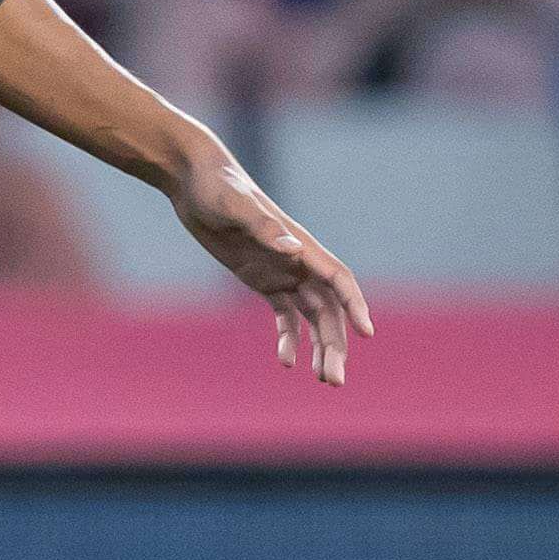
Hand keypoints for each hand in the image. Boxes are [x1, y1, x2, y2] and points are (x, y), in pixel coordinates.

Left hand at [173, 146, 374, 385]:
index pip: (339, 280)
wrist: (192, 178)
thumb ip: (265, 229)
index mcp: (301, 245)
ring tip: (322, 380)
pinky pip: (284, 314)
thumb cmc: (216, 186)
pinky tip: (287, 361)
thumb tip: (294, 249)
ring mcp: (282, 271)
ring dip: (320, 346)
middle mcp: (298, 261)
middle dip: (335, 344)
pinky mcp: (261, 278)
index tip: (366, 333)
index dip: (355, 306)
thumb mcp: (236, 206)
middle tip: (333, 381)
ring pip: (312, 316)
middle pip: (328, 309)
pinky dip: (289, 338)